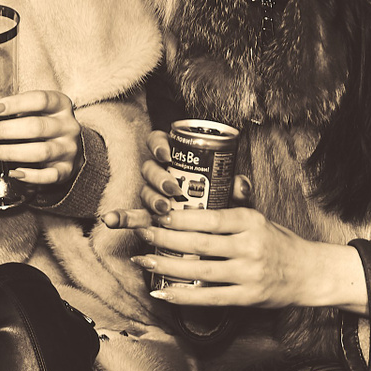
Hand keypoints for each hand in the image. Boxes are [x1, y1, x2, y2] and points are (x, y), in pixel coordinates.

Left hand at [0, 89, 79, 186]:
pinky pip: (49, 176)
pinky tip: (13, 173)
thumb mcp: (27, 111)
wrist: (67, 149)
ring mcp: (68, 149)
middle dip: (4, 131)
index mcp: (60, 105)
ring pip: (41, 151)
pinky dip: (31, 176)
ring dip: (10, 152)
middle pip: (36, 127)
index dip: (15, 103)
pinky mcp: (65, 170)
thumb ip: (0, 105)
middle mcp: (68, 126)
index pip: (40, 99)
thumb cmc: (40, 124)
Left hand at [100, 202, 367, 312]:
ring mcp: (249, 274)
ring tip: (143, 260)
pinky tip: (161, 293)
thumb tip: (211, 187)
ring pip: (200, 271)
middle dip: (164, 239)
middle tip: (141, 233)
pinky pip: (209, 298)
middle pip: (199, 243)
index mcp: (250, 222)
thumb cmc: (278, 242)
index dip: (179, 218)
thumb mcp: (260, 217)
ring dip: (167, 266)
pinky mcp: (247, 297)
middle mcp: (250, 246)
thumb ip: (234, 206)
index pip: (209, 218)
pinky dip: (182, 296)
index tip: (156, 215)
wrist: (310, 273)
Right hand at [136, 129, 252, 210]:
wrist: (216, 229)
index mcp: (174, 157)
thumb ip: (235, 187)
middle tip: (172, 189)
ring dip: (152, 198)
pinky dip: (132, 217)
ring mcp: (153, 193)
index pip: (157, 141)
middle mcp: (160, 172)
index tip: (166, 155)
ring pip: (145, 190)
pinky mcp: (150, 213)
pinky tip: (130, 221)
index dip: (157, 145)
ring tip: (164, 208)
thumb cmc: (218, 200)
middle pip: (149, 168)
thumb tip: (240, 186)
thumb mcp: (228, 191)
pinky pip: (138, 214)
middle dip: (158, 178)